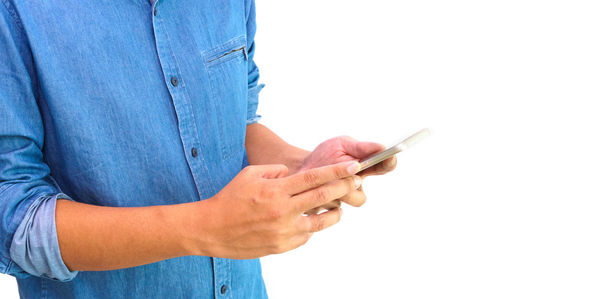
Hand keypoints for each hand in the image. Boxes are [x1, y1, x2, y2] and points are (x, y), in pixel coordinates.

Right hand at [195, 161, 361, 258]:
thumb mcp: (250, 174)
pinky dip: (310, 228)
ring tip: (337, 208)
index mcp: (276, 190)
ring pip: (320, 223)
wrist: (211, 229)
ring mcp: (283, 231)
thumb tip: (293, 175)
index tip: (353, 167)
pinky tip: (307, 221)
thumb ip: (276, 170)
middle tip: (354, 182)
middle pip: (322, 197)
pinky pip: (305, 236)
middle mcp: (283, 211)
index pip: (314, 178)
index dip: (336, 172)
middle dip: (343, 187)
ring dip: (333, 214)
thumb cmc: (230, 198)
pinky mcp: (281, 246)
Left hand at [299, 136, 396, 212]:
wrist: (300, 168)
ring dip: (334, 190)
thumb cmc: (325, 155)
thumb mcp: (343, 145)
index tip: (390, 156)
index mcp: (365, 170)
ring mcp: (341, 200)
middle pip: (360, 197)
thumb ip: (361, 148)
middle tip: (350, 169)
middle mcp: (355, 188)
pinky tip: (311, 187)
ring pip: (340, 204)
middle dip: (351, 184)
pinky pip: (325, 206)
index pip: (384, 167)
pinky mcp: (325, 207)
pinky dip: (318, 194)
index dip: (388, 163)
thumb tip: (382, 147)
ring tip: (323, 179)